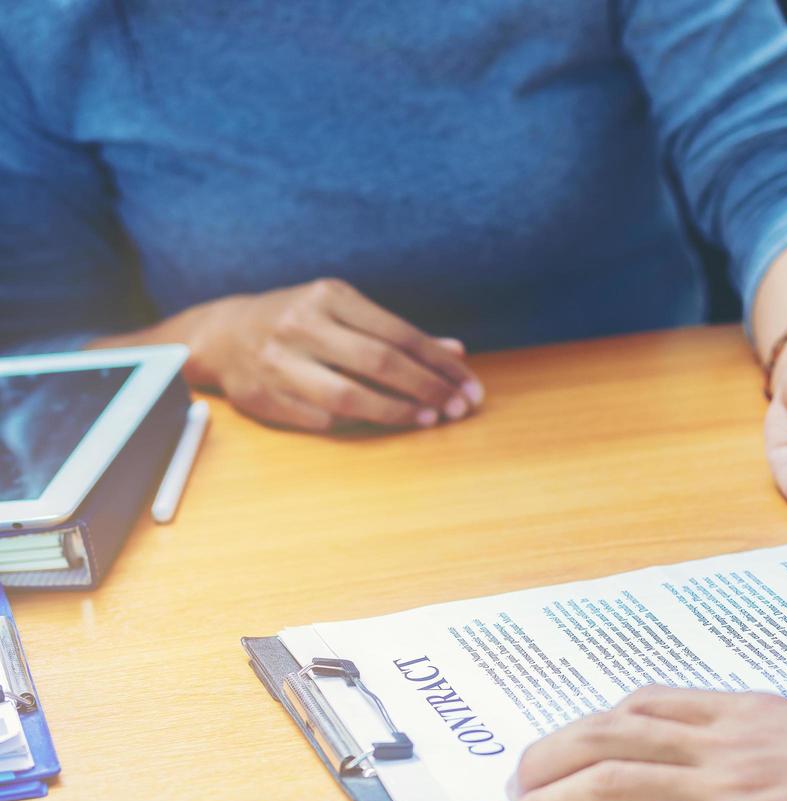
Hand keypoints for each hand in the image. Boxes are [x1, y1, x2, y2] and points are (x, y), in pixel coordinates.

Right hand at [125, 278, 482, 430]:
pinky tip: (384, 423)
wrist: (223, 334)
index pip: (398, 333)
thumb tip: (457, 353)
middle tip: (458, 408)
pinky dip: (357, 423)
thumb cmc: (303, 321)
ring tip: (429, 419)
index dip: (439, 363)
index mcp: (328, 296)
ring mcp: (278, 362)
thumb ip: (400, 334)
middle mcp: (301, 325)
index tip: (469, 384)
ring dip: (397, 412)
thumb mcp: (346, 311)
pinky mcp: (262, 396)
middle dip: (427, 388)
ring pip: (349, 397)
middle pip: (378, 362)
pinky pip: (322, 419)